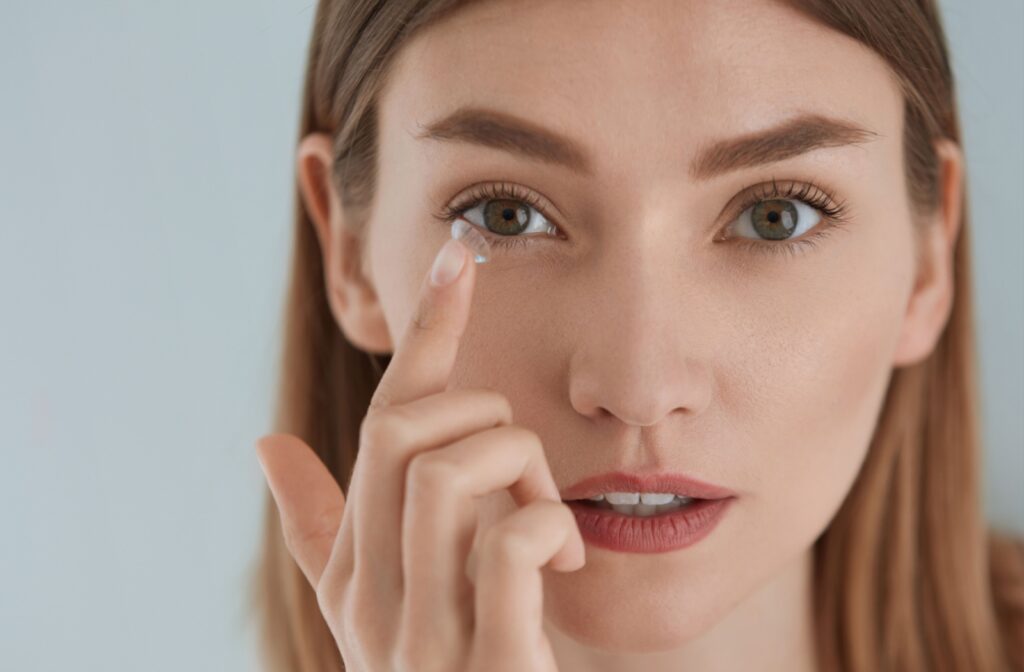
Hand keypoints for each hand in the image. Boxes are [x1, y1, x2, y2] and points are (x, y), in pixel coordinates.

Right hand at [256, 237, 584, 670]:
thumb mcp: (387, 614)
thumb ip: (324, 533)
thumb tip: (263, 444)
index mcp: (352, 575)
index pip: (379, 425)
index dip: (424, 334)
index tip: (463, 254)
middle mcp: (372, 603)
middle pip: (402, 434)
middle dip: (480, 418)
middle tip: (522, 470)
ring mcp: (424, 638)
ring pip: (451, 471)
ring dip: (521, 474)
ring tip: (549, 526)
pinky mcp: (487, 665)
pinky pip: (510, 544)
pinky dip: (549, 529)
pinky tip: (566, 562)